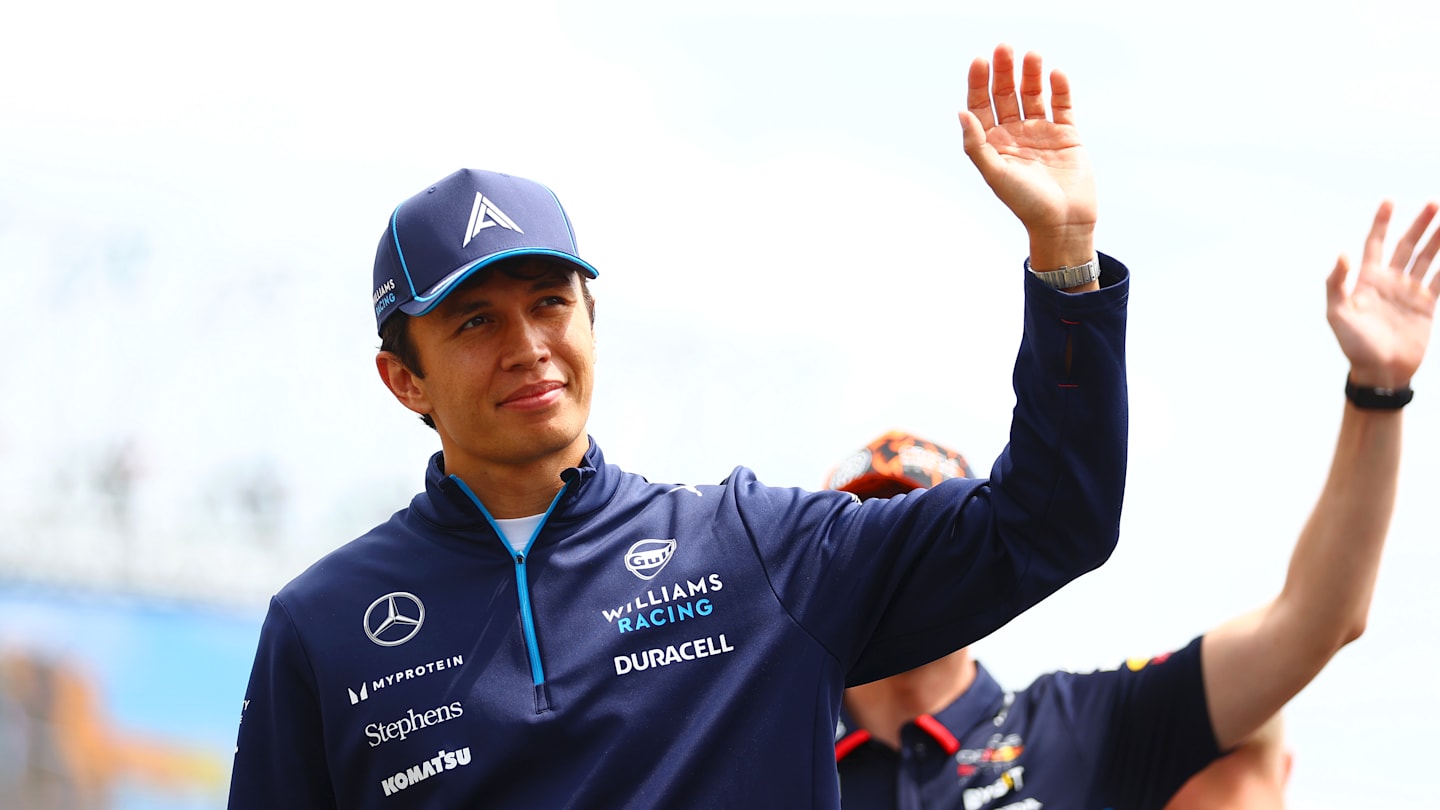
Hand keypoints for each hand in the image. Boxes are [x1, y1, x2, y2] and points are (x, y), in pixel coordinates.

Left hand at [959, 44, 1095, 269]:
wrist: (1062, 222)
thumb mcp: (995, 174)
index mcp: (993, 143)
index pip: (981, 105)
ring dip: (1031, 74)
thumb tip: (961, 112)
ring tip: (1032, 55)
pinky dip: (1060, 88)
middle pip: (1006, 94)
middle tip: (1004, 47)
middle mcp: (1015, 133)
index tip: (979, 61)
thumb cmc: (1024, 203)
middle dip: (1004, 71)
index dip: (979, 82)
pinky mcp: (1067, 133)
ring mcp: (1041, 132)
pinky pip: (1062, 104)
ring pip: (1034, 94)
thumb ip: (976, 144)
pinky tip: (1055, 73)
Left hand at [1327, 201, 1439, 389]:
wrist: (1379, 372)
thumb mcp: (1337, 314)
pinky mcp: (1426, 306)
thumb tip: (1343, 253)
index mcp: (1367, 280)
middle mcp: (1390, 282)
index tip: (1389, 201)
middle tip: (1434, 204)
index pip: (1375, 244)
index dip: (1382, 223)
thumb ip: (1337, 284)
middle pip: (1406, 246)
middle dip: (1419, 225)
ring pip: (1426, 259)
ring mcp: (1409, 293)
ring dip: (1438, 240)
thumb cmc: (1353, 345)